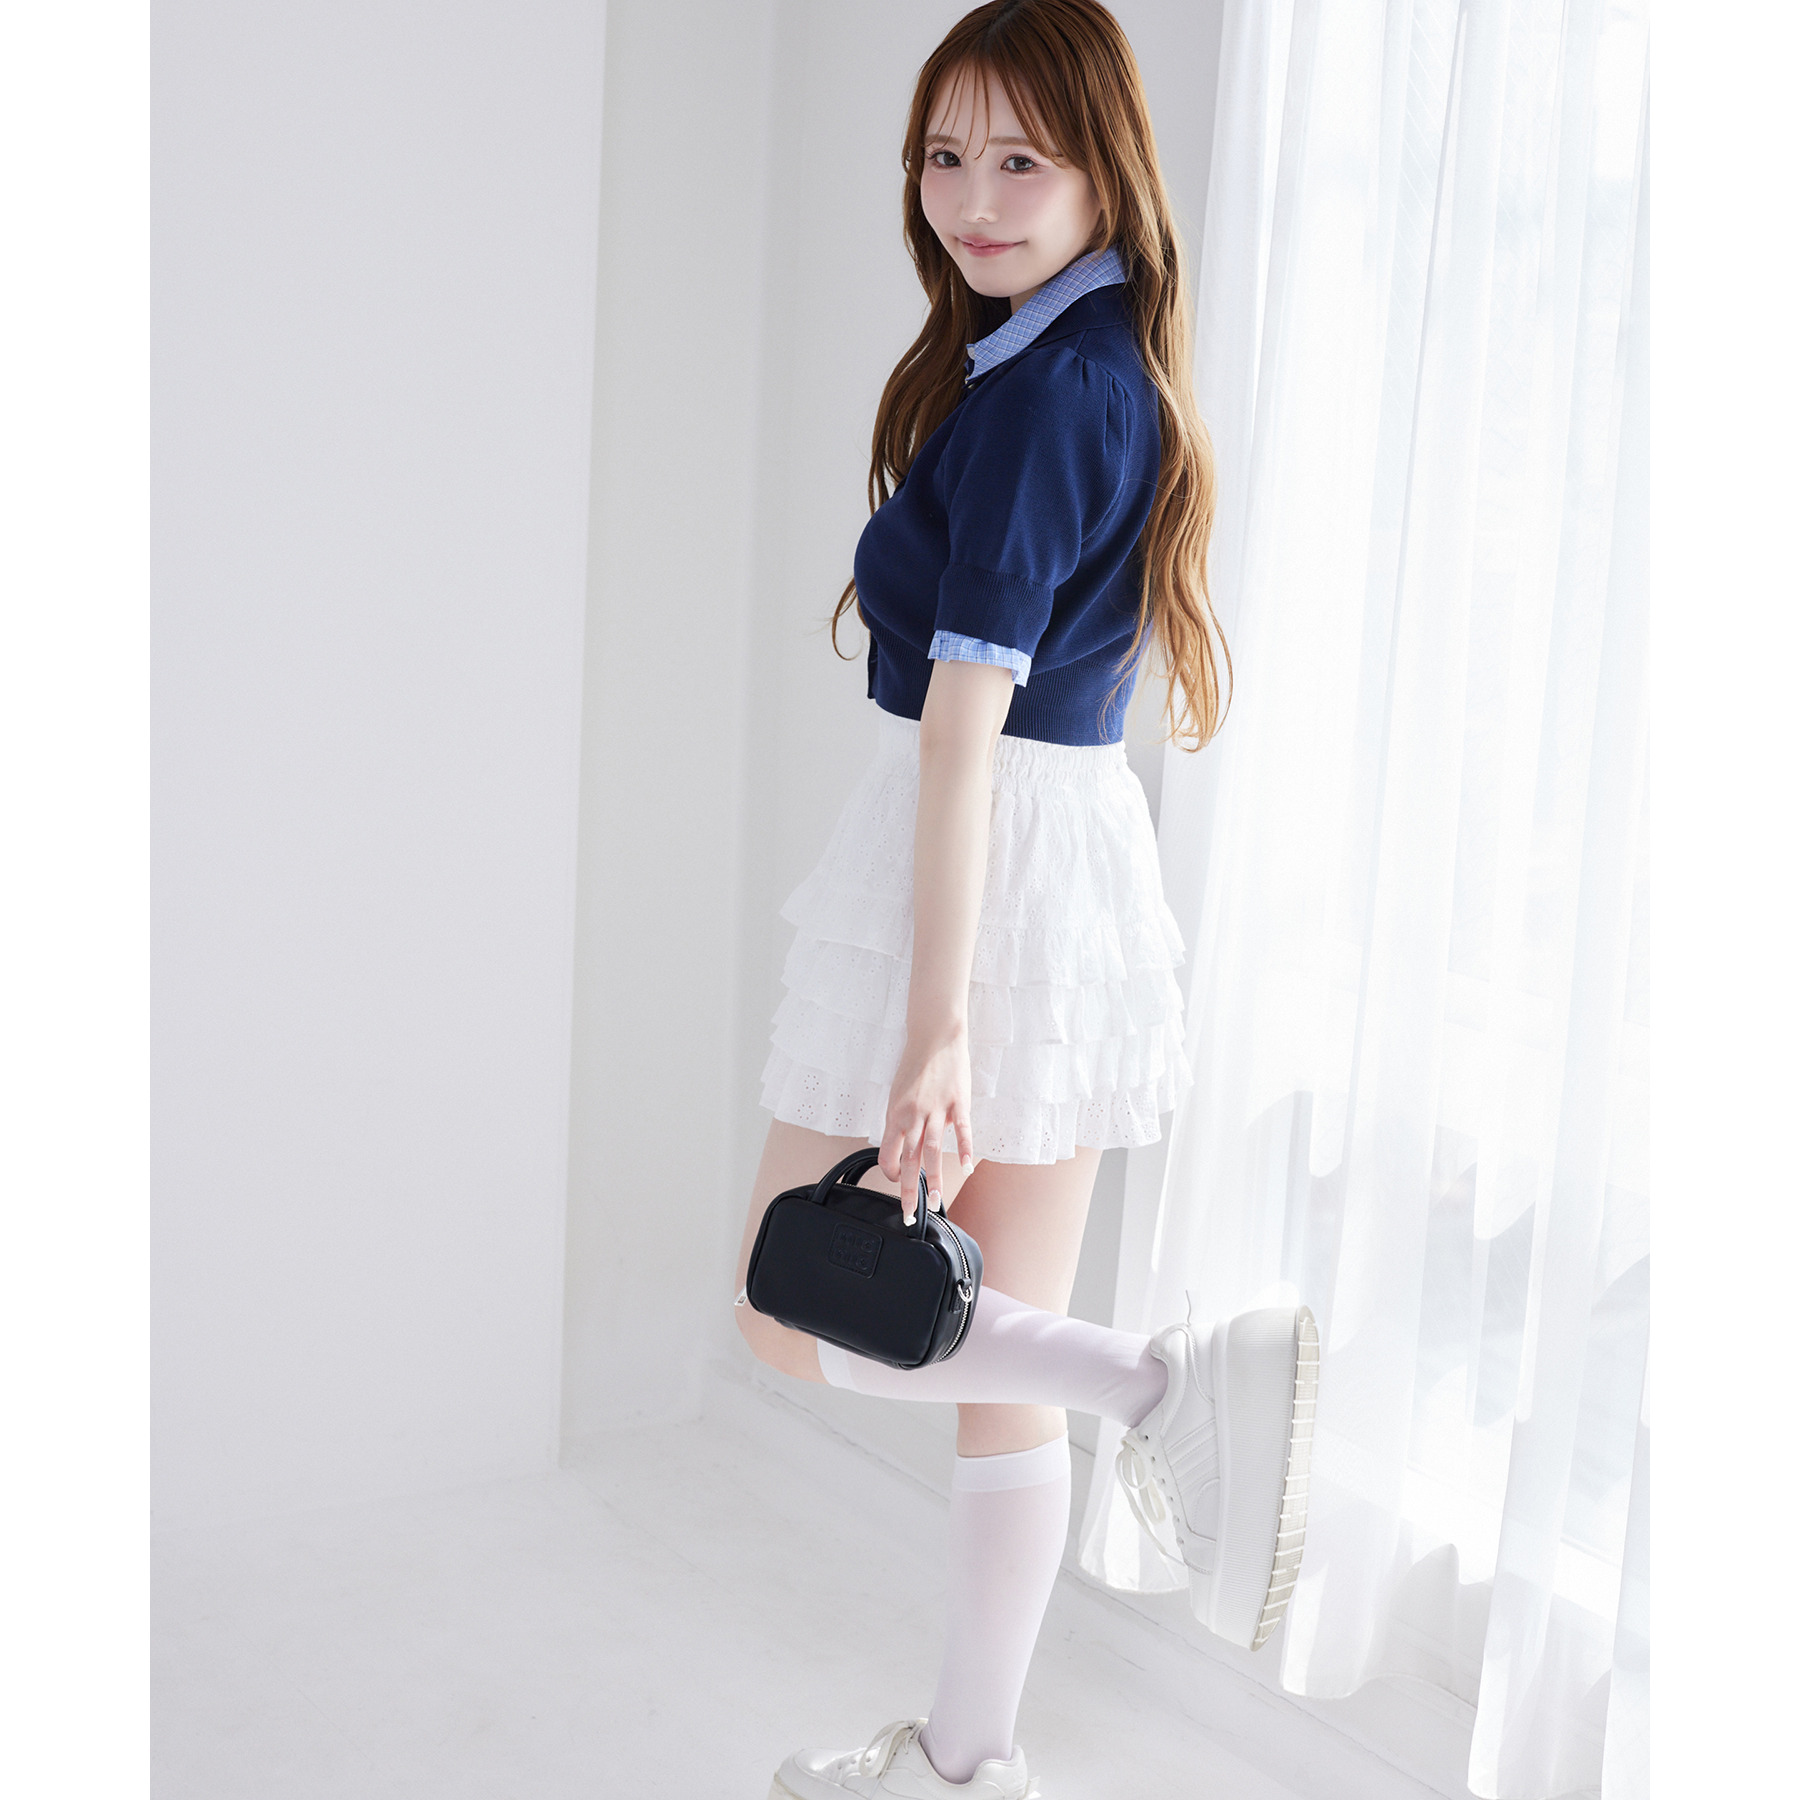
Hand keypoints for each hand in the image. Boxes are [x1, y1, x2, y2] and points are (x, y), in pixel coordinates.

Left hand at [879, 1029, 976, 1224]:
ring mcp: (937, 1109)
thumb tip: (901, 1143)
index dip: (890, 1171)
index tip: (895, 1182)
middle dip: (909, 1190)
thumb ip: (901, 1120)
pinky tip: (966, 1167)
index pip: (888, 1152)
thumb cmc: (915, 1064)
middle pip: (910, 1159)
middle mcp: (914, 1115)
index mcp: (896, 1113)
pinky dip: (964, 1149)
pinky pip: (961, 1130)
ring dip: (934, 1179)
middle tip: (910, 1214)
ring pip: (933, 1151)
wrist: (934, 1037)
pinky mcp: (958, 1103)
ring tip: (936, 1202)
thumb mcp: (898, 1093)